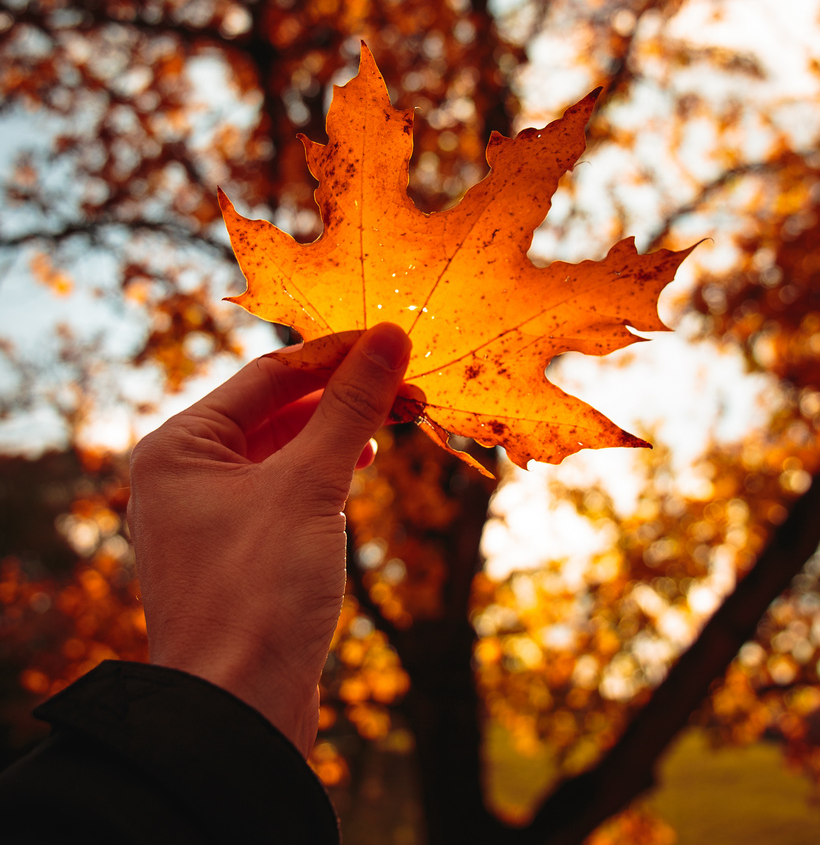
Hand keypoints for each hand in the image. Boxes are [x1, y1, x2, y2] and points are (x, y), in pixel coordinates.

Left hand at [127, 323, 410, 755]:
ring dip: (337, 433)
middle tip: (409, 389)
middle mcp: (185, 474)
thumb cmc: (258, 592)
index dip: (336, 356)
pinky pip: (282, 489)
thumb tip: (389, 337)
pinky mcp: (236, 551)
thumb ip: (350, 406)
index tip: (394, 344)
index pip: (268, 376)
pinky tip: (358, 468)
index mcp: (180, 446)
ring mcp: (208, 515)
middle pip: (275, 411)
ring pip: (282, 450)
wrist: (238, 713)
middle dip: (342, 397)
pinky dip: (322, 473)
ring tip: (393, 422)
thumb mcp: (310, 485)